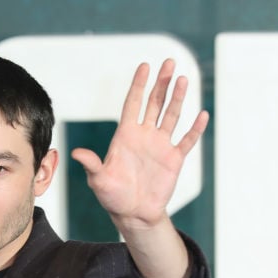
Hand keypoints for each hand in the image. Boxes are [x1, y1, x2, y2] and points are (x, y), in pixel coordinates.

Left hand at [71, 59, 207, 232]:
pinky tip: (202, 114)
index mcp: (125, 135)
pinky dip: (195, 129)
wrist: (133, 214)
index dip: (139, 85)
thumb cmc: (112, 197)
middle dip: (162, 83)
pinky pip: (187, 141)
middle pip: (155, 103)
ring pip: (171, 116)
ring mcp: (160, 146)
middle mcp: (144, 136)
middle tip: (170, 62)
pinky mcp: (174, 159)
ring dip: (178, 98)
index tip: (145, 65)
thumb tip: (75, 153)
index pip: (133, 103)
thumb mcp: (99, 180)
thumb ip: (92, 164)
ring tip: (183, 79)